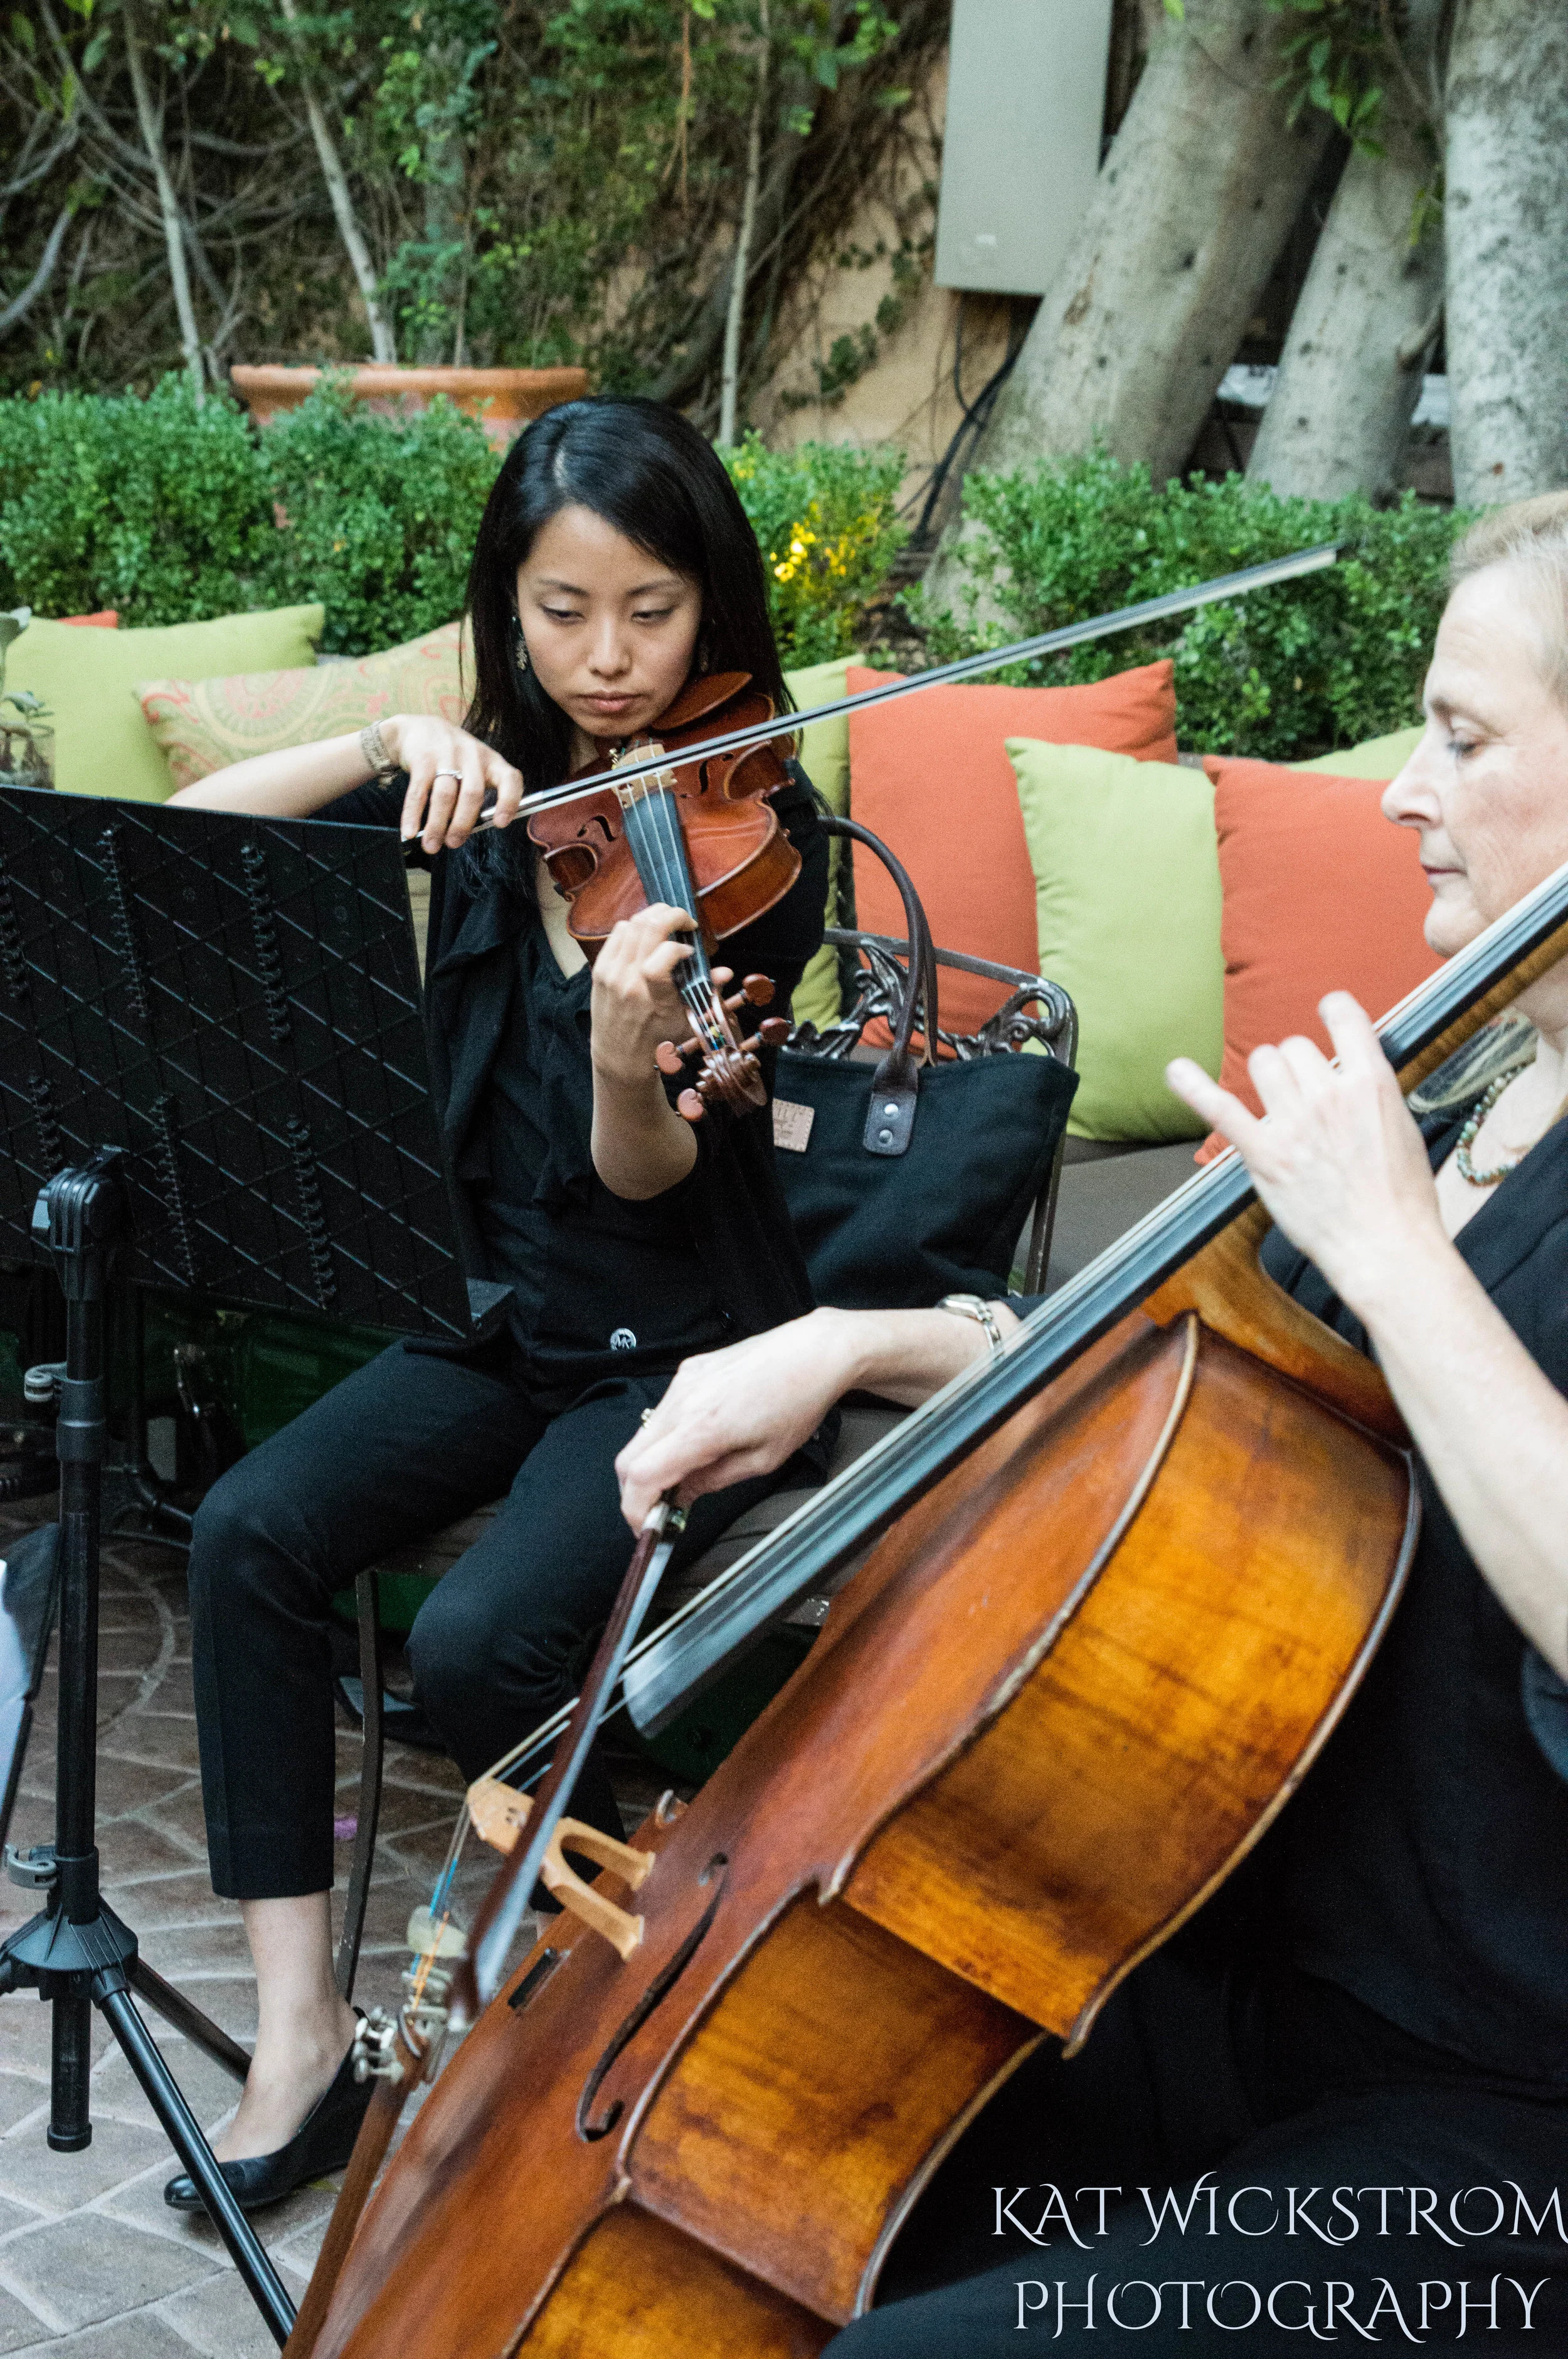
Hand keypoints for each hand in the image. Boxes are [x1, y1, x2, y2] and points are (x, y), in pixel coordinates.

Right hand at [385, 715, 522, 851]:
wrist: (419, 728)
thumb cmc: (453, 758)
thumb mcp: (474, 767)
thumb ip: (476, 795)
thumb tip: (464, 833)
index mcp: (492, 762)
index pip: (510, 779)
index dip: (508, 801)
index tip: (500, 823)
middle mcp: (472, 757)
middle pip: (472, 795)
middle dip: (462, 824)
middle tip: (453, 844)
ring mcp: (447, 755)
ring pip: (445, 796)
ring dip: (437, 825)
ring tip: (431, 846)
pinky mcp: (423, 758)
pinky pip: (419, 792)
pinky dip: (413, 815)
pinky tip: (410, 831)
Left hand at [590, 904, 706, 1087]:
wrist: (619, 1054)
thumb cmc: (657, 1038)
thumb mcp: (688, 1022)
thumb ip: (707, 994)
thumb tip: (726, 972)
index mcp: (655, 997)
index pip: (665, 954)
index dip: (681, 945)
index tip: (689, 952)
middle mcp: (630, 981)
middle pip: (649, 926)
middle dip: (673, 915)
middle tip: (685, 922)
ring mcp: (611, 972)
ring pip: (633, 923)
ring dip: (654, 916)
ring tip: (668, 923)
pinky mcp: (600, 968)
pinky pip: (618, 932)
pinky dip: (635, 925)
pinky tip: (647, 934)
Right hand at [616, 1310, 859, 1528]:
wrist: (813, 1352)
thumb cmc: (798, 1404)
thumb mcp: (762, 1460)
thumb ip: (712, 1481)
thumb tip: (681, 1497)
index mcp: (701, 1427)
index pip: (641, 1475)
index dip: (635, 1508)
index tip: (645, 1526)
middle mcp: (683, 1401)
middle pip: (628, 1457)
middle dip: (636, 1490)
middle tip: (660, 1507)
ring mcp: (682, 1381)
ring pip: (643, 1434)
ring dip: (652, 1461)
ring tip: (686, 1473)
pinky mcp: (689, 1369)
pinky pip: (663, 1410)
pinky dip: (668, 1434)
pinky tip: (697, 1440)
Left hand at [1166, 992, 1444, 1314]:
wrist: (1386, 1246)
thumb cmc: (1400, 1197)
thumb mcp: (1400, 1128)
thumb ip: (1370, 1094)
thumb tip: (1349, 1075)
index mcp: (1371, 1084)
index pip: (1344, 1017)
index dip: (1333, 1010)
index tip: (1328, 1011)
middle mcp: (1330, 1095)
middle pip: (1294, 1047)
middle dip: (1297, 1065)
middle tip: (1305, 1096)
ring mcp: (1294, 1124)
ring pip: (1262, 1062)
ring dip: (1266, 1076)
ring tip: (1276, 1101)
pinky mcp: (1263, 1154)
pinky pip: (1220, 1108)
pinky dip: (1193, 1087)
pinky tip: (1176, 1071)